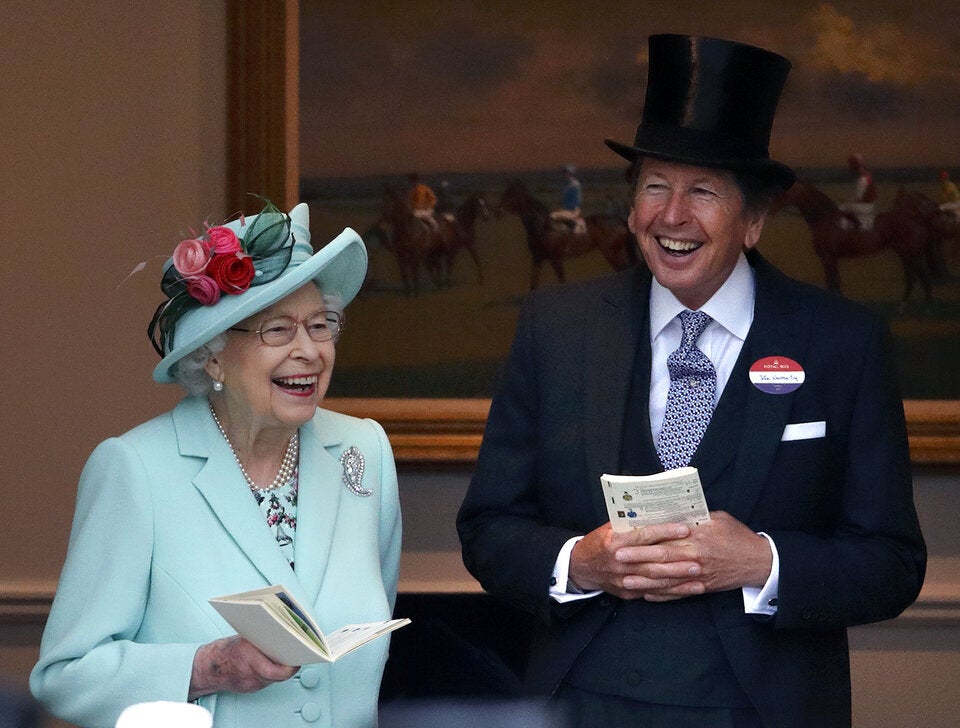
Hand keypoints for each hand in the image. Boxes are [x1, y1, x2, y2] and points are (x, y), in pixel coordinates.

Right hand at [189, 636, 297, 699]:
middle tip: (295, 656)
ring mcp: (249, 684)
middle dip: (288, 666)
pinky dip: (270, 673)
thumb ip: (261, 639)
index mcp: (248, 658)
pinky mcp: (248, 688)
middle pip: (277, 675)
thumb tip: (280, 636)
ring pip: (272, 679)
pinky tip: (270, 664)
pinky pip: (264, 681)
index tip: (298, 660)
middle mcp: (249, 674)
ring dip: (279, 669)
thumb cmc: (221, 652)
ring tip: (284, 658)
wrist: (204, 668)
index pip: (275, 671)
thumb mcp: (243, 639)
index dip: (290, 667)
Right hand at [569, 521, 702, 599]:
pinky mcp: (628, 593)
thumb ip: (633, 524)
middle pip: (654, 561)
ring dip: (679, 579)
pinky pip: (653, 593)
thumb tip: (660, 514)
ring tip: (699, 576)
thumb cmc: (599, 542)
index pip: (645, 535)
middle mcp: (620, 562)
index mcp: (615, 542)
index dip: (665, 532)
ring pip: (656, 580)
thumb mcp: (611, 527)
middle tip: (699, 558)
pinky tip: (687, 589)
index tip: (685, 529)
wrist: (581, 567)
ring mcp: (624, 580)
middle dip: (678, 560)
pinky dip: (671, 592)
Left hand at [617, 511, 772, 601]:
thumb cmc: (738, 536)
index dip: (642, 541)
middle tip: (616, 559)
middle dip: (636, 560)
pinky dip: (662, 595)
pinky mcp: (702, 588)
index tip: (625, 539)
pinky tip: (647, 595)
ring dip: (644, 582)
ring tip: (625, 581)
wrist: (759, 561)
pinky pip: (678, 594)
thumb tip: (673, 514)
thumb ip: (694, 518)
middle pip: (660, 559)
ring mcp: (697, 576)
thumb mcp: (718, 518)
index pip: (664, 539)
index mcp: (696, 537)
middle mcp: (694, 558)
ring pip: (666, 580)